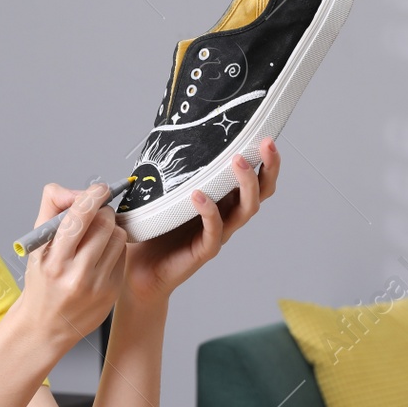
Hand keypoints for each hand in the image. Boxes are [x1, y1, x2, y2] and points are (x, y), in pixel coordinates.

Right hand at [16, 182, 128, 358]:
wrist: (46, 326)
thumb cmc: (41, 282)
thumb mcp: (36, 246)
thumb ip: (51, 209)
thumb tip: (74, 190)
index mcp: (54, 261)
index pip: (78, 218)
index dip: (92, 196)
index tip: (99, 189)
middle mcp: (76, 274)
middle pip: (104, 223)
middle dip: (102, 211)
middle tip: (95, 213)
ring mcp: (97, 285)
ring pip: (118, 237)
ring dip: (110, 228)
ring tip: (96, 236)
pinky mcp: (112, 291)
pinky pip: (122, 255)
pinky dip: (114, 248)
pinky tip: (100, 255)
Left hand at [124, 138, 280, 306]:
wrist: (138, 270)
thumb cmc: (151, 230)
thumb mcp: (162, 194)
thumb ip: (170, 170)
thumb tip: (162, 135)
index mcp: (222, 199)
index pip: (253, 179)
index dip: (265, 160)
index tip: (266, 136)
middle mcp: (226, 216)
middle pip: (260, 193)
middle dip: (268, 168)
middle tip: (265, 144)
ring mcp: (217, 234)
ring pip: (245, 210)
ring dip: (245, 184)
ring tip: (237, 161)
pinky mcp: (204, 251)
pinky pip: (214, 231)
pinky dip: (209, 212)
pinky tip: (198, 195)